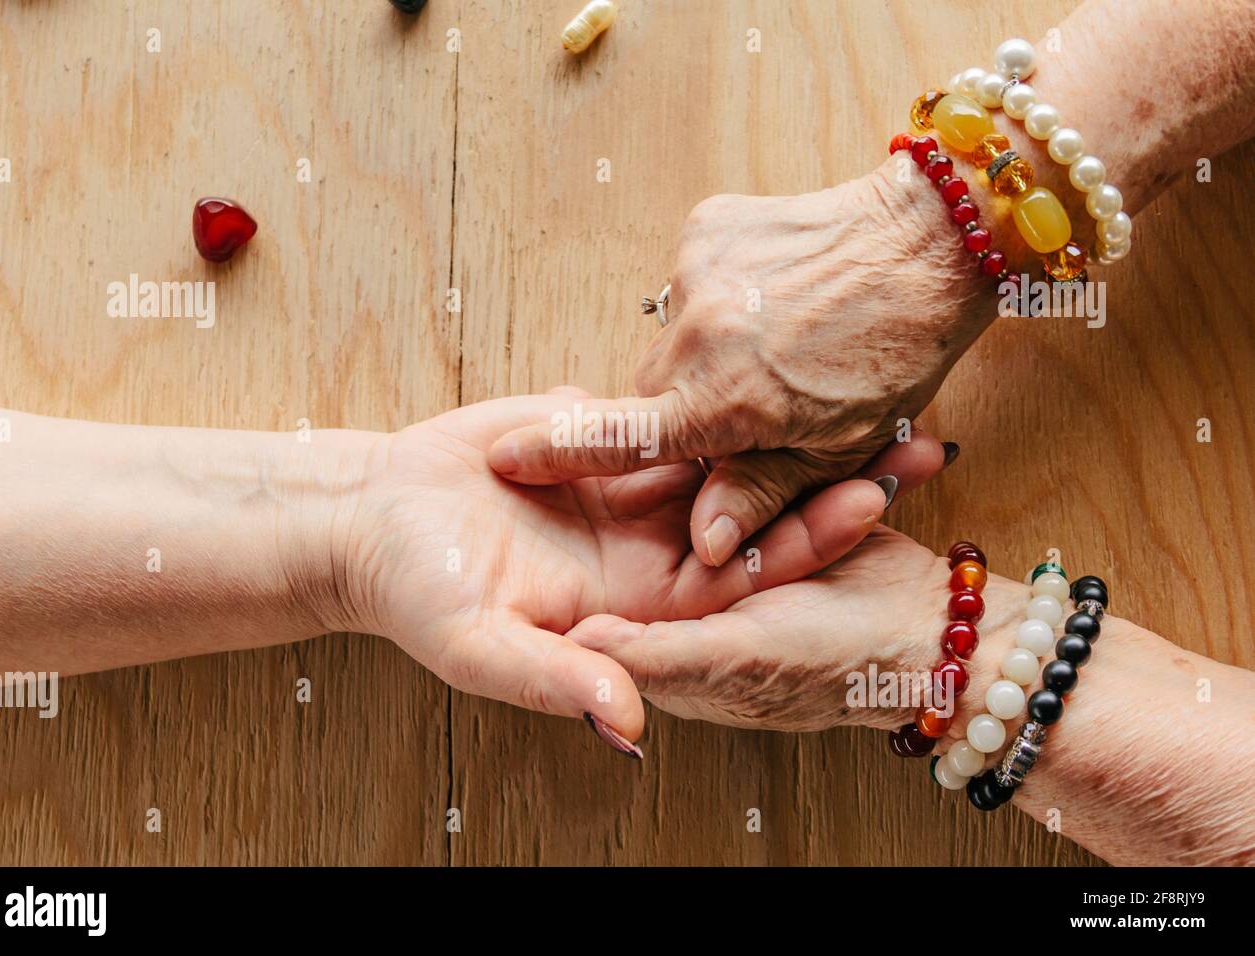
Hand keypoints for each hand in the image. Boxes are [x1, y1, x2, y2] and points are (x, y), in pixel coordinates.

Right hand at [304, 389, 945, 750]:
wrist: (374, 518)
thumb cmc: (417, 591)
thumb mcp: (480, 643)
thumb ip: (556, 682)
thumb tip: (629, 732)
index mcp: (642, 606)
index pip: (742, 580)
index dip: (802, 545)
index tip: (864, 507)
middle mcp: (654, 550)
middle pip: (760, 515)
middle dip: (832, 480)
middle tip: (912, 442)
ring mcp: (636, 490)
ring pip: (730, 452)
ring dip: (796, 422)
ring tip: (875, 376)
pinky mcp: (612, 438)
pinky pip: (677, 408)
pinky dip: (722, 381)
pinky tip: (779, 341)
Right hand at [487, 160, 989, 565]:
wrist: (931, 234)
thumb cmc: (898, 351)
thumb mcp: (840, 446)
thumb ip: (761, 494)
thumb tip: (704, 545)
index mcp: (726, 401)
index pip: (616, 437)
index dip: (554, 451)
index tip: (500, 455)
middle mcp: (697, 335)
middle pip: (648, 394)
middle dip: (682, 414)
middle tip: (748, 412)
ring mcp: (697, 273)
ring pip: (669, 341)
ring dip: (705, 357)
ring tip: (777, 348)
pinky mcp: (704, 227)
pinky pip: (689, 287)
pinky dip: (719, 303)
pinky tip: (776, 300)